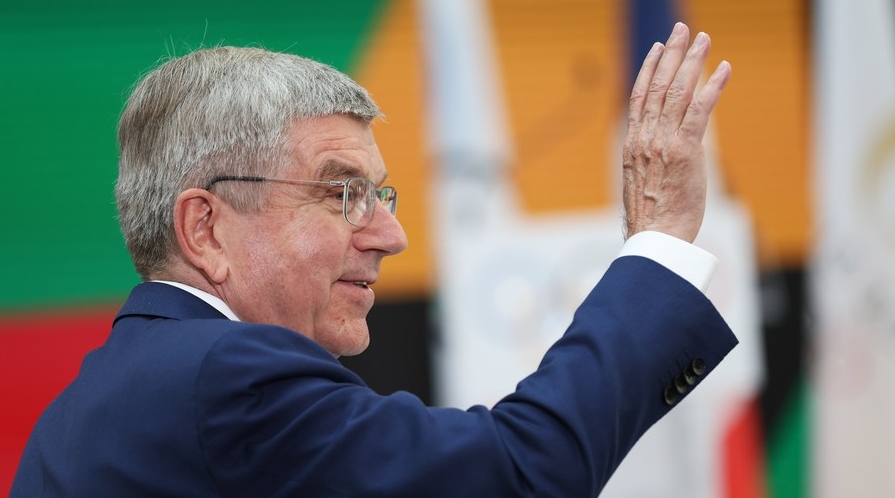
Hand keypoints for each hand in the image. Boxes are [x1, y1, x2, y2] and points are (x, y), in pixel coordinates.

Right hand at [622, 22, 731, 242]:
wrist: (655, 238)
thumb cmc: (651, 220)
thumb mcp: (640, 185)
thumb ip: (648, 162)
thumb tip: (656, 157)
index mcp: (632, 145)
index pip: (638, 97)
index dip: (649, 69)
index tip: (658, 49)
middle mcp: (645, 139)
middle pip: (657, 86)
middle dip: (671, 55)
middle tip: (682, 30)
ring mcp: (664, 144)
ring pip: (677, 92)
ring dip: (692, 62)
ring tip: (704, 40)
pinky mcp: (685, 151)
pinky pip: (699, 111)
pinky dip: (711, 87)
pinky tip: (723, 69)